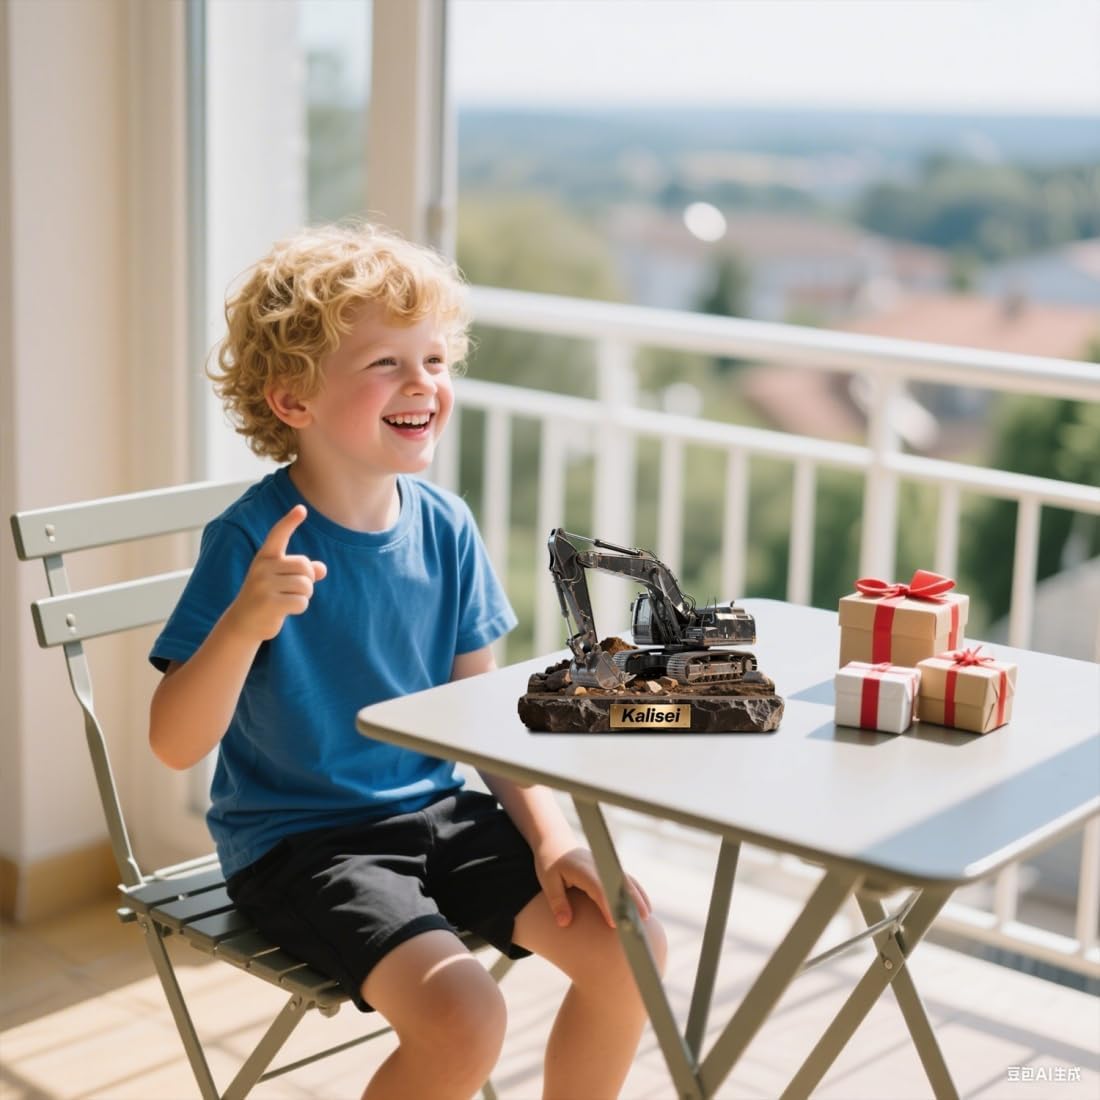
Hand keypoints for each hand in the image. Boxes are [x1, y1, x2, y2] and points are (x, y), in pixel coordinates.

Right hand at [224, 505, 327, 641]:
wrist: (242, 623)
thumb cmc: (266, 597)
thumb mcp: (282, 581)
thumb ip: (303, 572)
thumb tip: (322, 569)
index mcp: (265, 557)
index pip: (278, 535)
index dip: (290, 522)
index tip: (301, 509)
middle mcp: (263, 567)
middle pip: (305, 566)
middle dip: (307, 581)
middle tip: (292, 591)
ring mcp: (264, 584)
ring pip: (306, 585)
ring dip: (304, 596)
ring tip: (287, 600)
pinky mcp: (269, 602)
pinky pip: (302, 602)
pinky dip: (300, 607)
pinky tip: (285, 610)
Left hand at [535, 845, 651, 929]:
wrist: (554, 842)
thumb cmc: (549, 862)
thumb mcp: (548, 881)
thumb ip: (557, 902)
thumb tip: (564, 923)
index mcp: (583, 868)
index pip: (599, 887)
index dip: (607, 904)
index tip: (614, 923)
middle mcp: (598, 865)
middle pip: (618, 884)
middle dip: (630, 903)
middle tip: (639, 925)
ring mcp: (605, 865)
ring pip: (626, 881)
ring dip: (637, 898)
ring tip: (646, 919)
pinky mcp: (608, 868)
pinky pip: (625, 880)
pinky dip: (636, 892)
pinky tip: (643, 908)